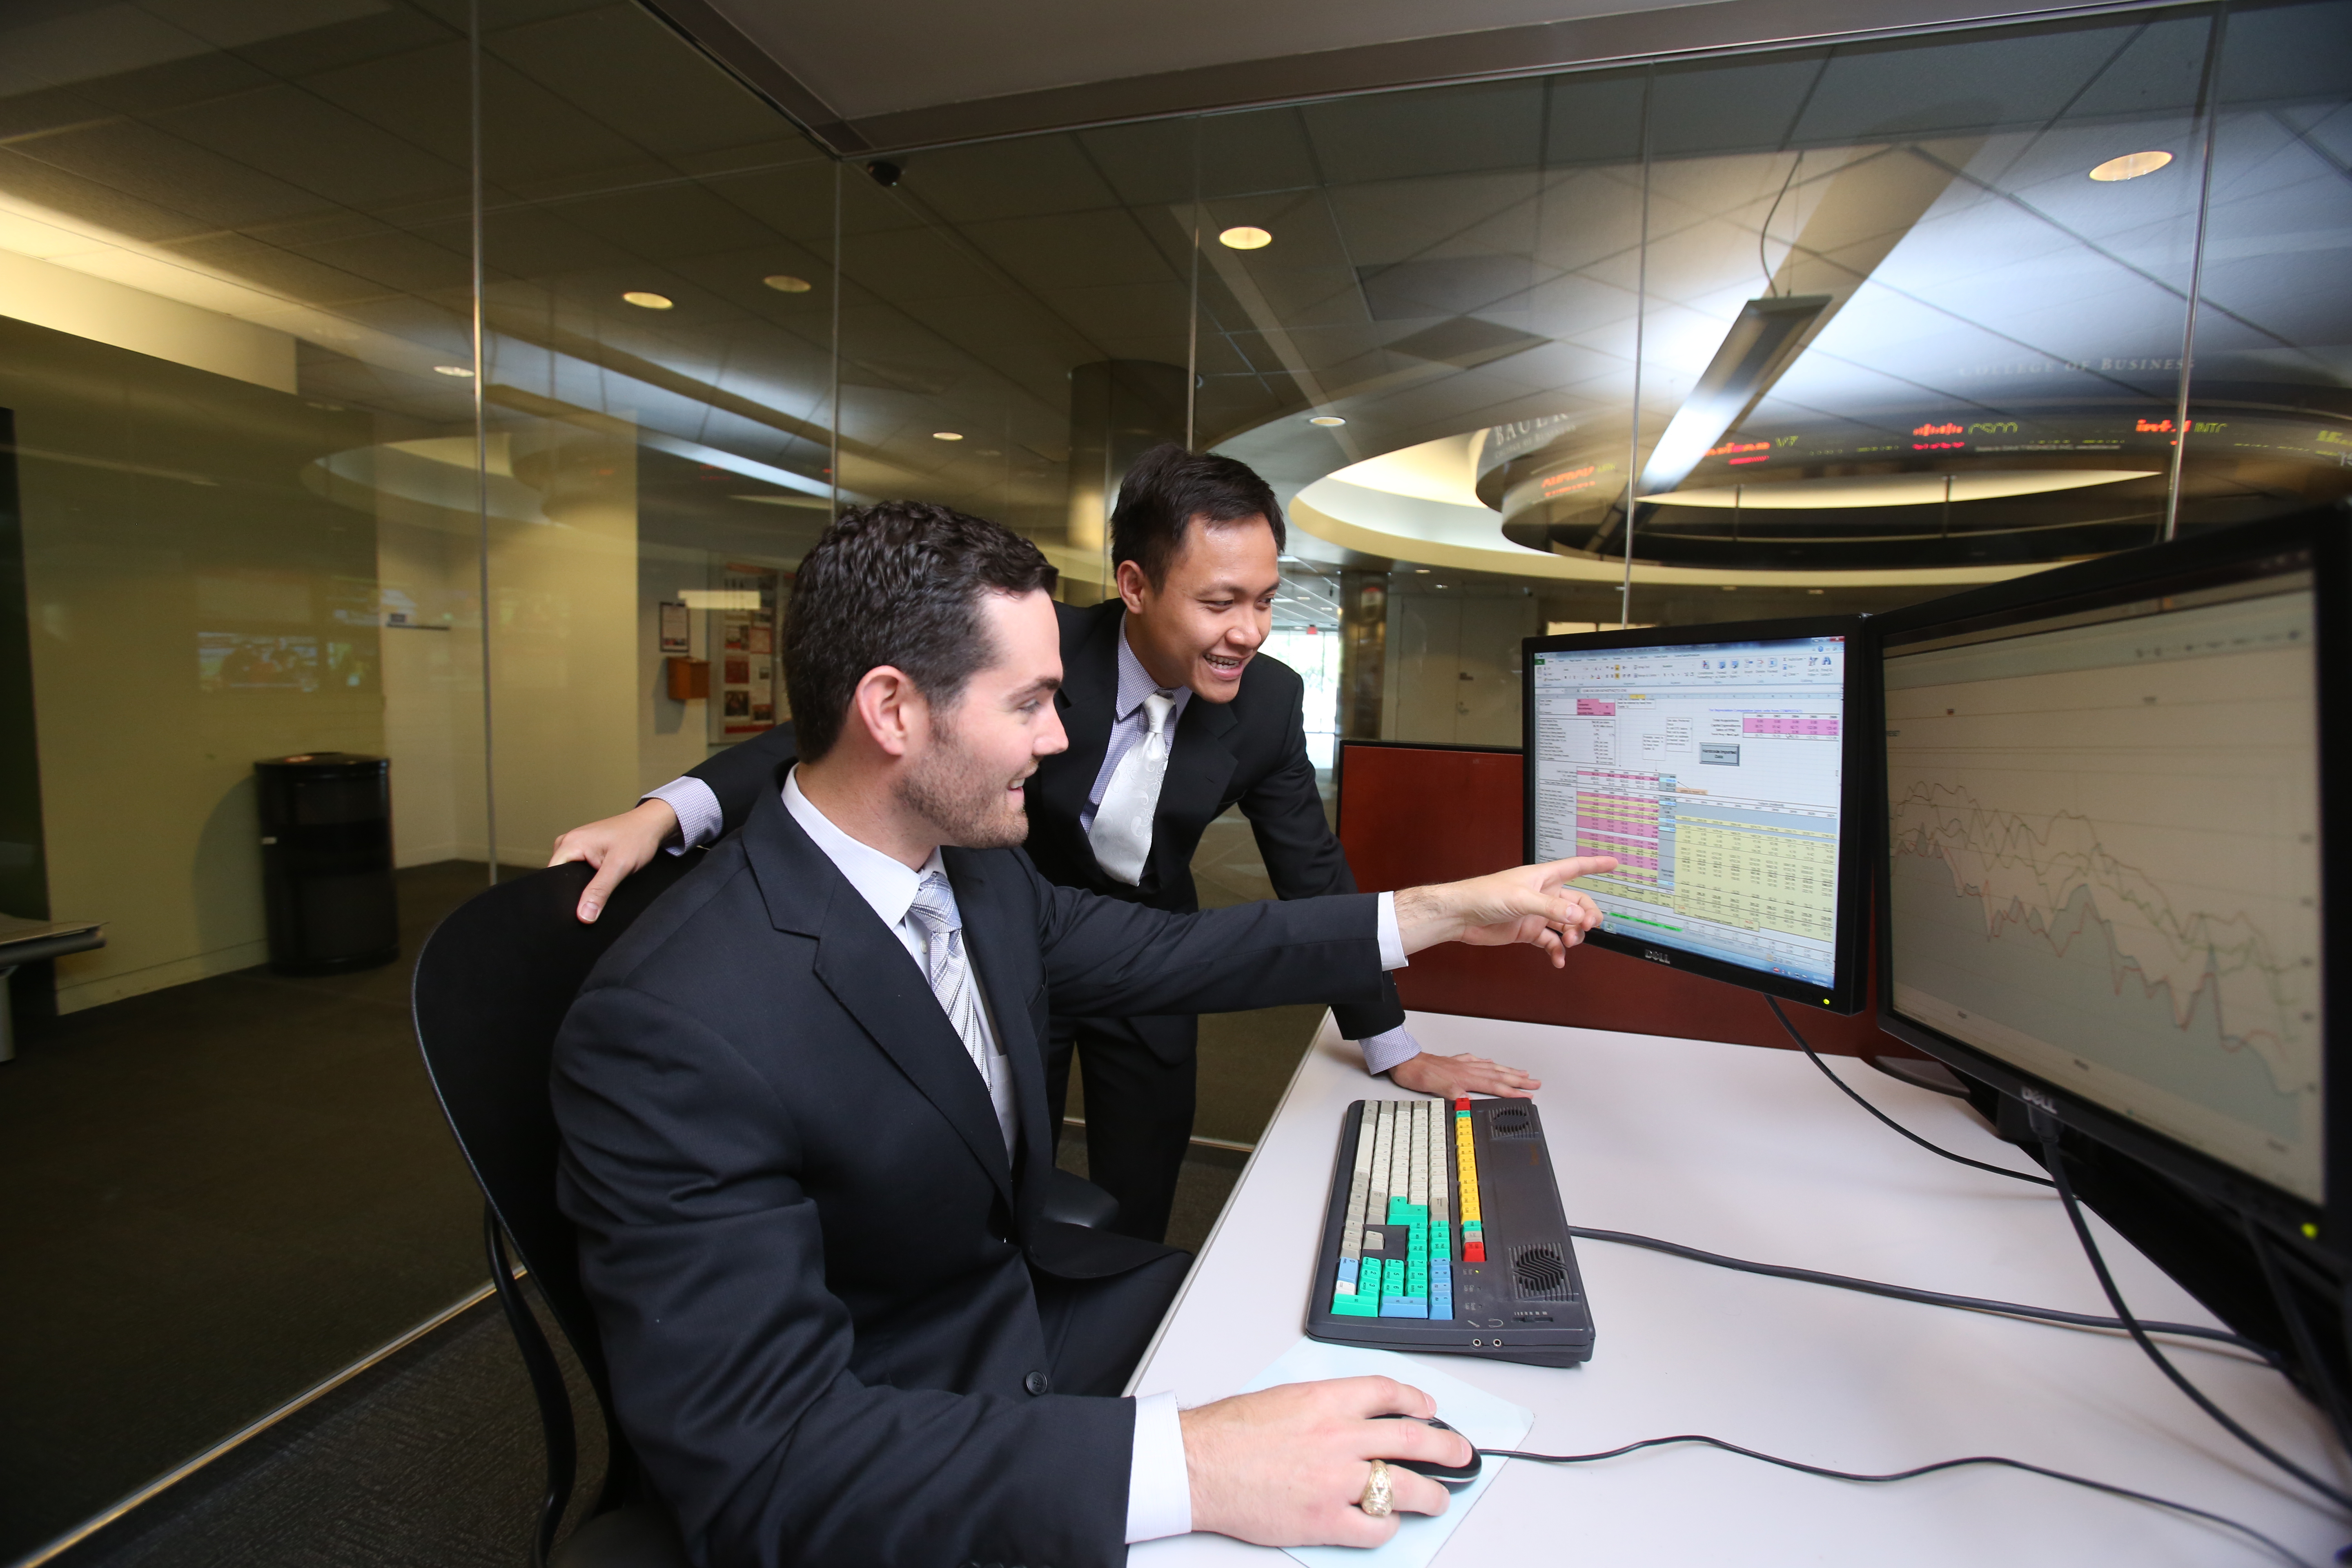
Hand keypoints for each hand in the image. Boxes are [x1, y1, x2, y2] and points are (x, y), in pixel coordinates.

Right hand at [546, 799, 677, 922]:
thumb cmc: (637, 838)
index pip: (551, 876)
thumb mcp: (619, 867)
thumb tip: (584, 916)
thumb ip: (599, 891)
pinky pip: (577, 870)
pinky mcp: (585, 850)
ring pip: (569, 875)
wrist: (651, 824)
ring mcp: (576, 846)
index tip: (570, 913)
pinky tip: (596, 888)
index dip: (559, 896)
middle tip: (587, 907)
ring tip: (593, 896)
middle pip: (558, 877)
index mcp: (569, 843)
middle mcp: (568, 842)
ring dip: (580, 887)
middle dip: (571, 893)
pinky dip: (586, 881)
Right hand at [1181, 1376, 1471, 1546]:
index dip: (1418, 1402)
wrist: (1198, 1464)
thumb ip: (1323, 1406)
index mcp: (1327, 1401)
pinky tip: (1388, 1525)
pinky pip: (1375, 1527)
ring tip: (1439, 1498)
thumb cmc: (1229, 1432)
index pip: (1389, 1394)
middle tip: (1460, 1454)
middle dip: (1447, 1447)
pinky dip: (1388, 1527)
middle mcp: (1340, 1437)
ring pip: (1406, 1487)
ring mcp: (1336, 1481)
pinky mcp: (1325, 1520)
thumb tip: (1352, 1417)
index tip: (1429, 1409)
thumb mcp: (1283, 1399)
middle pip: (1413, 1440)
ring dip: (1432, 1495)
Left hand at [1389, 1051, 1539, 1098]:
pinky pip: (1477, 1061)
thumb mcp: (1435, 1088)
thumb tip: (1469, 1101)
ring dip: (1508, 1070)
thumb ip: (1454, 1094)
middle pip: (1499, 1075)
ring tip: (1523, 1072)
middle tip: (1536, 1083)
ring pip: (1491, 1067)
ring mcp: (1462, 1064)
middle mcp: (1467, 1069)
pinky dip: (1487, 1063)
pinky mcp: (1455, 1062)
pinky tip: (1490, 1062)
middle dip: (1519, 1080)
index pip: (1494, 1087)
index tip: (1528, 1096)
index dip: (1512, 1092)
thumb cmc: (1418, 1074)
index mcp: (1465, 1077)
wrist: (1404, 1061)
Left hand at [1392, 857, 1615, 966]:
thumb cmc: (1484, 896)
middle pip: (1577, 903)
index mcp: (1543, 877)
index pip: (1575, 867)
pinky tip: (1558, 960)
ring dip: (1573, 934)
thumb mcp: (1522, 899)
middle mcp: (1543, 894)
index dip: (1595, 864)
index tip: (1614, 863)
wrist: (1461, 916)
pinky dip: (1557, 951)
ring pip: (1566, 924)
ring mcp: (1536, 914)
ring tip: (1569, 943)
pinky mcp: (1527, 931)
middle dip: (1586, 915)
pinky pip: (1550, 941)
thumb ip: (1551, 908)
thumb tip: (1577, 917)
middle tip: (1587, 927)